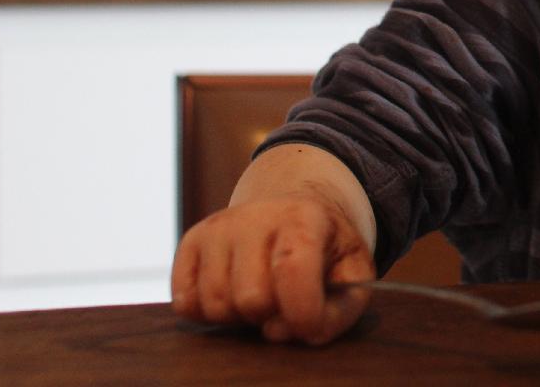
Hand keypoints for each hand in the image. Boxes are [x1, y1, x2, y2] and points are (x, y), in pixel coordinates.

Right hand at [170, 193, 374, 344]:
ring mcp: (219, 227)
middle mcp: (255, 216)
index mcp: (305, 218)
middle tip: (284, 301)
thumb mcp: (354, 272)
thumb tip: (278, 331)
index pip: (293, 270)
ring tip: (260, 296)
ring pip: (215, 304)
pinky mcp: (191, 240)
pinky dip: (207, 313)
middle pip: (251, 298)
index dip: (302, 313)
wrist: (295, 210)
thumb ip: (339, 310)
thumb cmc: (327, 250)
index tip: (310, 327)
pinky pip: (185, 302)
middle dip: (271, 315)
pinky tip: (232, 294)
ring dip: (239, 316)